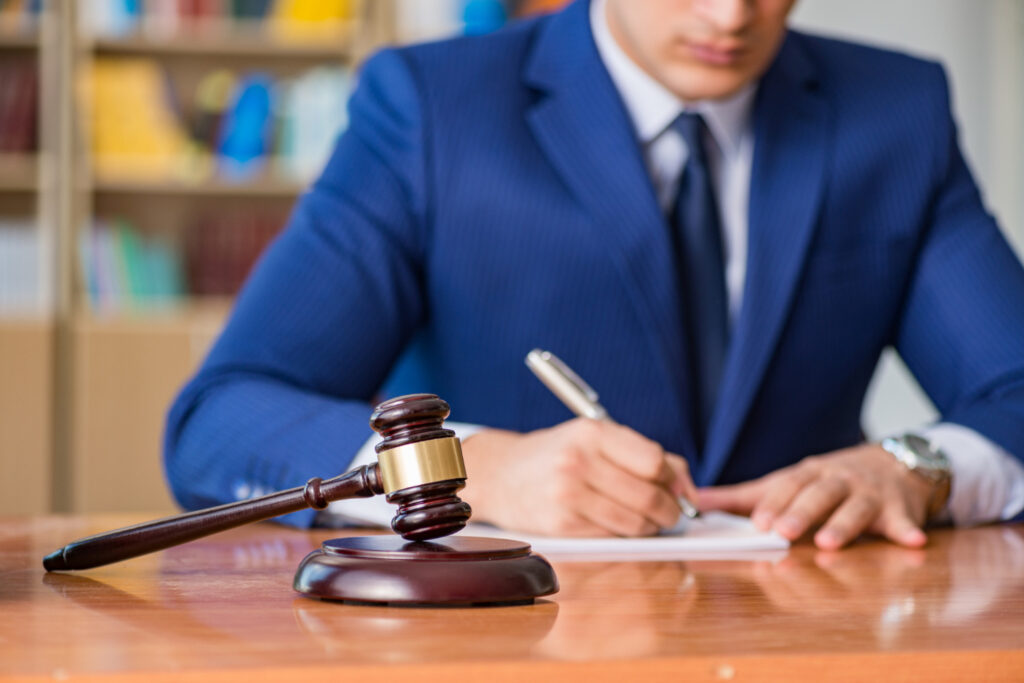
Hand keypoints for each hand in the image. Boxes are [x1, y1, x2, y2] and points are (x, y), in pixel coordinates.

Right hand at [460, 418, 697, 536]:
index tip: (678, 489)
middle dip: (671, 510)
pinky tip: (621, 525)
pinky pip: (613, 536)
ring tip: (649, 521)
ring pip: (635, 522)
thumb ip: (643, 455)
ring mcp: (568, 495)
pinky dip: (626, 535)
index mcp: (591, 433)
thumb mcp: (594, 439)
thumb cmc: (557, 455)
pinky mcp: (561, 525)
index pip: (653, 461)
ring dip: (652, 527)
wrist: (501, 475)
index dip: (674, 479)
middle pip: (649, 495)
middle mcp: (578, 462)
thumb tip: (687, 489)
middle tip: (673, 514)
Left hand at [698, 444, 945, 549]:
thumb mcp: (786, 482)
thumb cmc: (827, 480)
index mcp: (807, 474)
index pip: (787, 486)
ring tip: (829, 542)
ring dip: (844, 524)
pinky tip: (911, 540)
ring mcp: (870, 493)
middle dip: (800, 512)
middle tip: (783, 533)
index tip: (757, 524)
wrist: (892, 463)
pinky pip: (904, 521)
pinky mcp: (900, 509)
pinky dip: (907, 530)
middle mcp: (837, 479)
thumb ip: (742, 497)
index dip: (772, 504)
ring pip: (855, 507)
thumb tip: (697, 503)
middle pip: (818, 494)